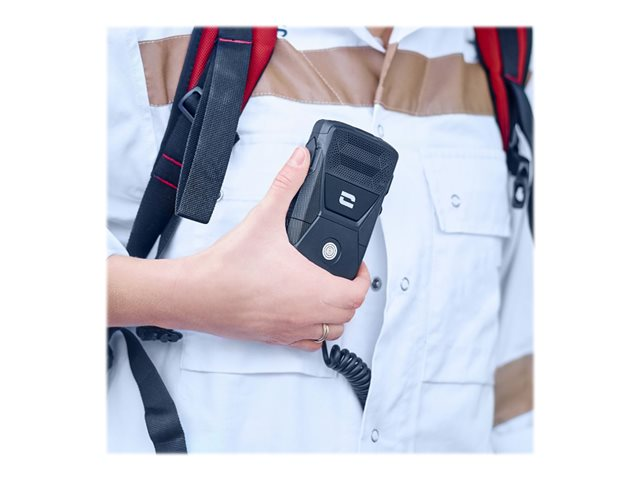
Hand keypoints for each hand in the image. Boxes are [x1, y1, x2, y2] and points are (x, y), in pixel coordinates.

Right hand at [174, 147, 370, 350]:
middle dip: (350, 293)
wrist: (196, 294)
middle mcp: (306, 313)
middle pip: (348, 313)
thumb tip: (300, 160)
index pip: (357, 292)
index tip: (354, 265)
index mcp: (312, 287)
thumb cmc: (228, 267)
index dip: (362, 277)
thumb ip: (286, 184)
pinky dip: (314, 332)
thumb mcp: (264, 216)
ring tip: (325, 292)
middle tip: (341, 274)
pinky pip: (307, 345)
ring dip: (335, 314)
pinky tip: (301, 313)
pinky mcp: (274, 338)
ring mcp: (291, 329)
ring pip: (331, 331)